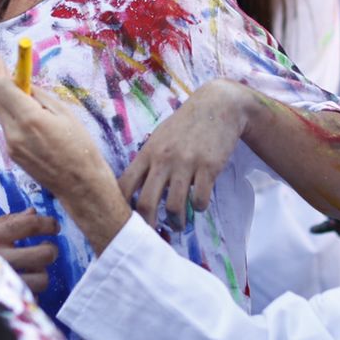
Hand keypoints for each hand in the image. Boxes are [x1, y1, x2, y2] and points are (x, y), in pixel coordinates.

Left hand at [0, 56, 131, 250]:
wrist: (81, 185)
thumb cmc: (80, 147)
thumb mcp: (65, 113)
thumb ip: (40, 96)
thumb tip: (25, 84)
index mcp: (30, 119)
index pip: (2, 87)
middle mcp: (14, 133)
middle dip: (2, 82)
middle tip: (12, 70)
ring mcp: (11, 146)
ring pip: (1, 113)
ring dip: (8, 99)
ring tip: (27, 95)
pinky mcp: (12, 155)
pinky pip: (7, 127)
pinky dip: (12, 115)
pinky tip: (29, 115)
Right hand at [0, 211, 62, 293]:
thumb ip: (6, 221)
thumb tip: (33, 212)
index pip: (31, 225)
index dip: (48, 224)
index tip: (54, 227)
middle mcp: (0, 257)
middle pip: (45, 253)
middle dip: (50, 250)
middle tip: (46, 249)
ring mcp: (3, 281)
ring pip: (42, 278)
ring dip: (41, 273)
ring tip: (32, 270)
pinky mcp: (4, 301)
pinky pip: (31, 297)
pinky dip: (29, 292)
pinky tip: (20, 285)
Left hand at [119, 79, 252, 227]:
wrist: (218, 105)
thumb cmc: (184, 125)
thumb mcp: (159, 138)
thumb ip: (147, 162)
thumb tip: (133, 190)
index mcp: (147, 153)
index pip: (124, 186)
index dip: (121, 208)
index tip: (125, 221)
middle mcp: (163, 159)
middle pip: (147, 203)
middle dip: (147, 226)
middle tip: (151, 235)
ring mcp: (186, 164)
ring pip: (175, 207)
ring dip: (176, 222)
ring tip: (178, 225)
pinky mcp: (209, 167)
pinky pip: (200, 200)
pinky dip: (199, 208)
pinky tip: (198, 205)